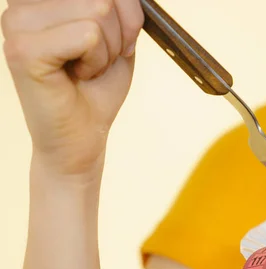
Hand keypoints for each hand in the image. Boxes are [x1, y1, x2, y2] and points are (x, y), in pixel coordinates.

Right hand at [1, 0, 143, 177]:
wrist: (85, 135)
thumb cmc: (99, 85)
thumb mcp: (119, 33)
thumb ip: (118, 3)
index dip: (125, 12)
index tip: (112, 40)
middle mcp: (22, 2)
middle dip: (118, 33)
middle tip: (96, 60)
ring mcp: (17, 23)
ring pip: (98, 10)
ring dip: (107, 50)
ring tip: (84, 69)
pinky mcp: (24, 49)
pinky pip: (88, 35)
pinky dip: (96, 61)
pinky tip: (77, 76)